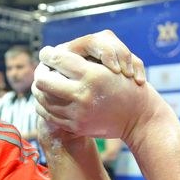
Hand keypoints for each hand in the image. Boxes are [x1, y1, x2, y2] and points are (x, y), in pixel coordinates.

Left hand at [33, 33, 151, 139]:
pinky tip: (48, 99)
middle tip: (42, 69)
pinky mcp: (77, 126)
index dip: (47, 54)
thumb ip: (83, 61)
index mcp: (92, 75)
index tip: (46, 53)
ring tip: (43, 84)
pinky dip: (45, 106)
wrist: (139, 117)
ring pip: (43, 99)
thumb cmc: (126, 86)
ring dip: (40, 90)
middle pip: (43, 80)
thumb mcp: (109, 67)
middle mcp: (83, 94)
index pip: (57, 59)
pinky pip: (50, 115)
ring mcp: (78, 113)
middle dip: (40, 72)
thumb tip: (52, 55)